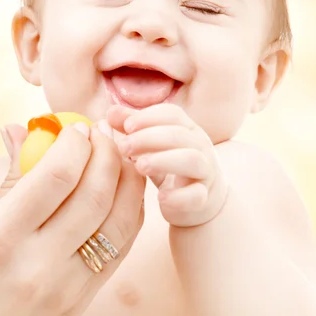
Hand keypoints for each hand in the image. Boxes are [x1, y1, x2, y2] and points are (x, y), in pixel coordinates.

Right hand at [0, 120, 143, 315]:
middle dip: (107, 152)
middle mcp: (35, 265)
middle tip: (103, 133)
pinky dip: (130, 213)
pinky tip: (124, 192)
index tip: (77, 126)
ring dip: (128, 179)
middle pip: (94, 194)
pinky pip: (120, 250)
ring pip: (119, 221)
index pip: (56, 175)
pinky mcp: (80, 304)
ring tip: (120, 155)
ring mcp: (64, 289)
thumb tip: (21, 131)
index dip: (75, 142)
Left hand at [108, 103, 227, 226]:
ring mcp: (205, 172)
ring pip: (192, 160)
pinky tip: (160, 197)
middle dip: (149, 138)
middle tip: (124, 147)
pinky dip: (179, 196)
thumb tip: (110, 112)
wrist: (199, 202)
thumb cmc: (169, 168)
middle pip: (179, 135)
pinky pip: (197, 195)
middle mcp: (200, 146)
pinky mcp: (205, 198)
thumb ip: (133, 129)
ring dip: (163, 160)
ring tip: (139, 166)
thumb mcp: (151, 147)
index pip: (172, 114)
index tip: (126, 125)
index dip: (148, 117)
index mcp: (187, 129)